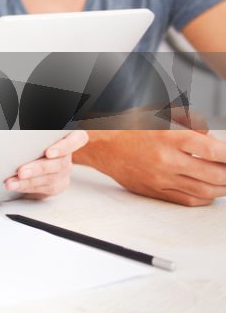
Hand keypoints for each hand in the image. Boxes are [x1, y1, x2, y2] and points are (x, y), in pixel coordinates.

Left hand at [5, 130, 87, 198]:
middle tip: (21, 172)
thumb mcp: (35, 134)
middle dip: (38, 169)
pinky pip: (44, 188)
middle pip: (60, 163)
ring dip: (28, 181)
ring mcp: (64, 171)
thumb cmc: (31, 138)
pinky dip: (27, 187)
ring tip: (11, 182)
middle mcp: (68, 155)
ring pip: (51, 178)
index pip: (78, 139)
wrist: (30, 155)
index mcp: (69, 136)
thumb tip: (13, 123)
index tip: (49, 153)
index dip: (65, 146)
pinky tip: (15, 185)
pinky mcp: (58, 184)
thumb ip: (32, 131)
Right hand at [75, 129, 225, 205]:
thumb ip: (188, 119)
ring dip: (223, 188)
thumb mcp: (158, 112)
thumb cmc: (127, 126)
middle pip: (214, 174)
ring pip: (204, 190)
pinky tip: (211, 192)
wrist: (100, 144)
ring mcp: (161, 178)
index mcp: (169, 137)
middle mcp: (167, 160)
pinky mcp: (155, 190)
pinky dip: (205, 198)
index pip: (213, 150)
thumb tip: (208, 133)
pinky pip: (188, 200)